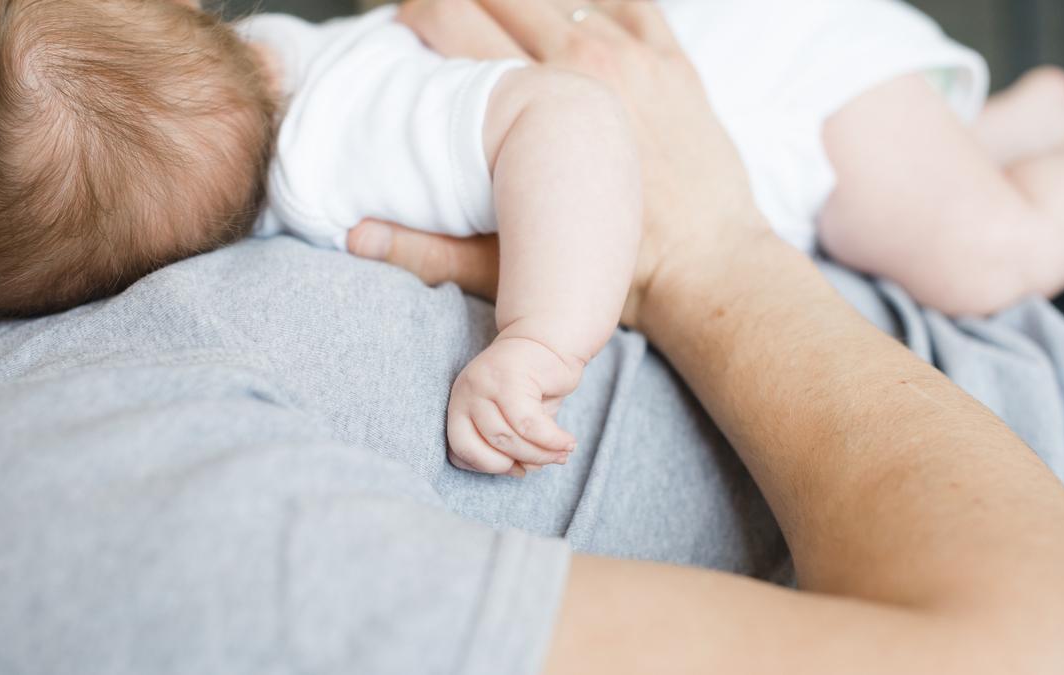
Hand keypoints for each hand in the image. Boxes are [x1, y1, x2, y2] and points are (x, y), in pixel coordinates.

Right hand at [350, 0, 769, 331]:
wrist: (707, 271)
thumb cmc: (613, 276)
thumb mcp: (506, 268)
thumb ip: (427, 249)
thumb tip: (357, 236)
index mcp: (533, 107)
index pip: (453, 23)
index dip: (419, 14)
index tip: (407, 27)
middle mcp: (582, 65)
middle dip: (462, 0)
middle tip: (445, 20)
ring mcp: (633, 58)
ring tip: (503, 17)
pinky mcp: (672, 64)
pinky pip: (631, 2)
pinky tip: (574, 10)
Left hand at [446, 336, 579, 476]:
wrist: (549, 339)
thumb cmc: (533, 384)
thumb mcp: (517, 417)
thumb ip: (515, 442)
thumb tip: (525, 469)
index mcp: (459, 404)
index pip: (461, 448)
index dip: (490, 466)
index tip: (517, 469)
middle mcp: (467, 391)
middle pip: (492, 442)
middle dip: (525, 459)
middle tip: (551, 461)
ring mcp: (486, 382)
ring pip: (510, 436)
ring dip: (541, 452)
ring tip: (563, 453)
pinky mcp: (510, 377)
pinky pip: (529, 423)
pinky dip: (551, 439)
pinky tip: (568, 442)